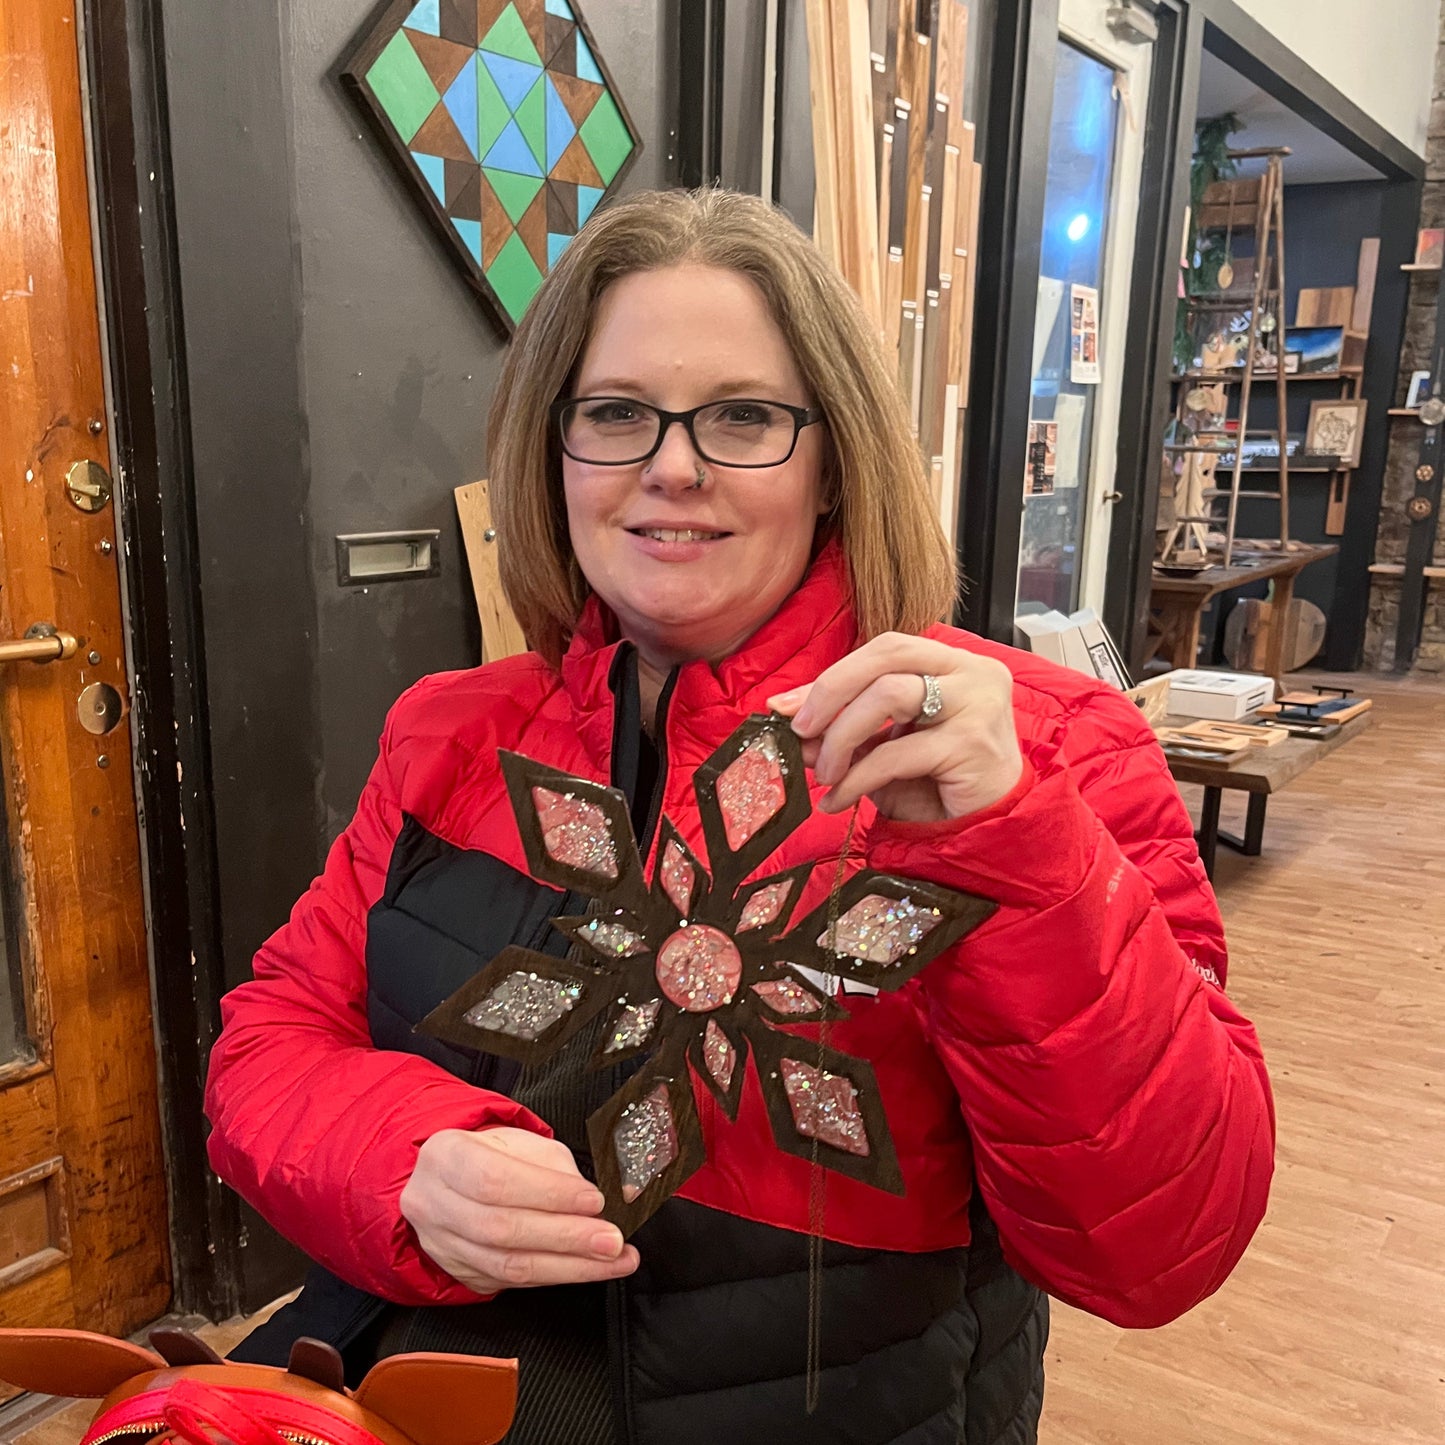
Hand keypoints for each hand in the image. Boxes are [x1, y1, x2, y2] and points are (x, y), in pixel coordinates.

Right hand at [400, 1127, 638, 1293]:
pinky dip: (556, 1277)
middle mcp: (434, 1203)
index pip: (496, 1180)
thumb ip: (554, 1169)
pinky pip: (512, 1283)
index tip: (593, 1201)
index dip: (548, 1194)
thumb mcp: (520, 1143)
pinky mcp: (461, 1273)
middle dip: (565, 1237)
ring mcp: (443, 1244)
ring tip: (613, 1261)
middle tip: (611, 1240)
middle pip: (502, 1229)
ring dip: (570, 1266)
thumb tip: (596, 1203)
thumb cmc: (491, 1155)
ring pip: (508, 1266)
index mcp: (446, 1156)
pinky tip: (587, 1269)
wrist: (451, 1181)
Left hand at [767, 633, 1022, 822]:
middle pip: (887, 654)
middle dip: (831, 691)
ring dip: (842, 736)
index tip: (787, 706)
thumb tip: (789, 719)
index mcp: (953, 663)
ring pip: (889, 694)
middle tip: (800, 729)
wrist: (987, 831)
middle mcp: (972, 672)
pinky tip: (838, 799)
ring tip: (825, 773)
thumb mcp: (883, 749)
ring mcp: (978, 704)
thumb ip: (844, 729)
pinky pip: (896, 753)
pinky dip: (856, 778)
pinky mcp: (973, 745)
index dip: (832, 675)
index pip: (885, 648)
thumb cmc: (939, 785)